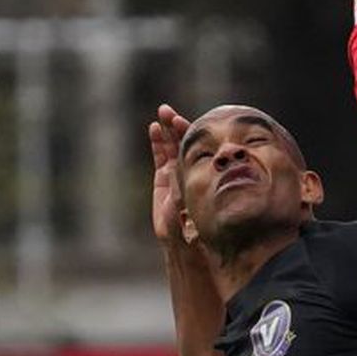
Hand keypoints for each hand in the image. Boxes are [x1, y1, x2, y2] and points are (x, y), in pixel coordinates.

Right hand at [149, 103, 189, 240]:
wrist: (184, 242)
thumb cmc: (196, 228)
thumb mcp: (192, 207)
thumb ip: (184, 193)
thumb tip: (178, 180)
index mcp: (202, 173)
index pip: (198, 148)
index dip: (192, 134)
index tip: (185, 123)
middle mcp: (189, 169)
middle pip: (183, 142)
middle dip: (176, 126)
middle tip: (169, 112)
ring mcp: (176, 172)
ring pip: (171, 145)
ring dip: (166, 129)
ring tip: (162, 112)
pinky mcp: (163, 178)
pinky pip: (160, 156)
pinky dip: (157, 142)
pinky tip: (153, 127)